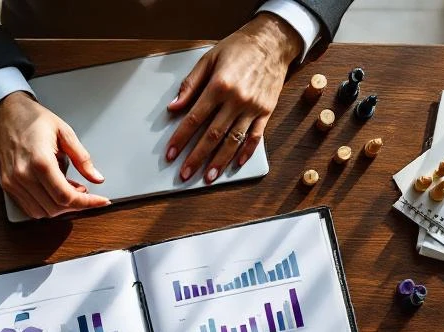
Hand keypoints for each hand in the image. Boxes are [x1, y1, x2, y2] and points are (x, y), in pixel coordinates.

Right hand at [0, 92, 110, 218]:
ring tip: (70, 189)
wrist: (5, 113)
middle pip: (56, 207)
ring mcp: (13, 182)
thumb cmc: (33, 119)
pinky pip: (30, 209)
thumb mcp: (64, 132)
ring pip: (43, 212)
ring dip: (61, 207)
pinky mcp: (7, 186)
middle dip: (76, 205)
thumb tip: (97, 178)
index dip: (87, 203)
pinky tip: (54, 193)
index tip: (101, 201)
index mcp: (40, 161)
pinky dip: (47, 207)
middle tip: (86, 192)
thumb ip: (82, 158)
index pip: (66, 196)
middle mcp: (23, 175)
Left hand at [165, 13, 301, 182]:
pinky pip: (255, 137)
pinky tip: (235, 164)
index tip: (171, 153)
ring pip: (233, 141)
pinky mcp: (266, 111)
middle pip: (212, 135)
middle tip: (184, 174)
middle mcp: (236, 99)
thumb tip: (174, 107)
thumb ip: (190, 85)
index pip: (194, 118)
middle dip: (196, 157)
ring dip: (219, 161)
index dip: (180, 138)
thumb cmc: (238, 48)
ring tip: (207, 177)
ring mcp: (253, 107)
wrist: (273, 41)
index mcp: (219, 85)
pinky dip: (245, 152)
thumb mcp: (209, 59)